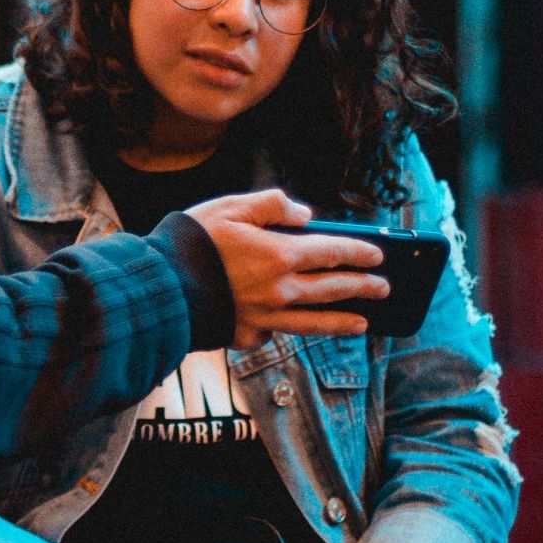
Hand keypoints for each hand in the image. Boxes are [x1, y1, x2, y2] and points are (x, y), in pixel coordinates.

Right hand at [183, 190, 387, 347]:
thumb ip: (272, 205)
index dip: (359, 252)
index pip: (332, 252)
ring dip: (343, 322)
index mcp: (279, 254)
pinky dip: (291, 329)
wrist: (159, 288)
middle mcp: (280, 291)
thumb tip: (304, 214)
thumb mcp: (231, 206)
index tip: (378, 255)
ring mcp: (265, 318)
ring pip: (316, 323)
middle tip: (382, 288)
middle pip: (332, 289)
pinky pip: (276, 334)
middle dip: (362, 287)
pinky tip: (301, 328)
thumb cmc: (192, 242)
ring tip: (363, 323)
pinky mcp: (247, 337)